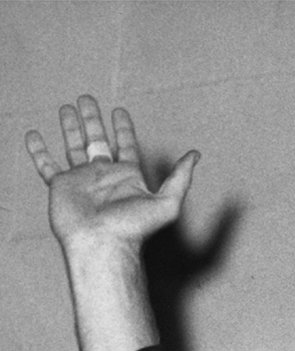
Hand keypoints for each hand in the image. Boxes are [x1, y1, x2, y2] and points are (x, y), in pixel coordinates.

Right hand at [26, 95, 197, 252]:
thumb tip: (196, 155)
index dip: (123, 129)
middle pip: (97, 140)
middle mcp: (105, 176)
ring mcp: (82, 180)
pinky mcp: (61, 186)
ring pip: (73, 146)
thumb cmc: (134, 228)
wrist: (102, 243)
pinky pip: (46, 165)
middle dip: (93, 119)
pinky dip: (39, 151)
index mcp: (128, 177)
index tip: (119, 111)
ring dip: (70, 127)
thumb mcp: (168, 202)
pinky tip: (34, 136)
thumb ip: (181, 178)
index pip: (126, 146)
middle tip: (86, 98)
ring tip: (66, 107)